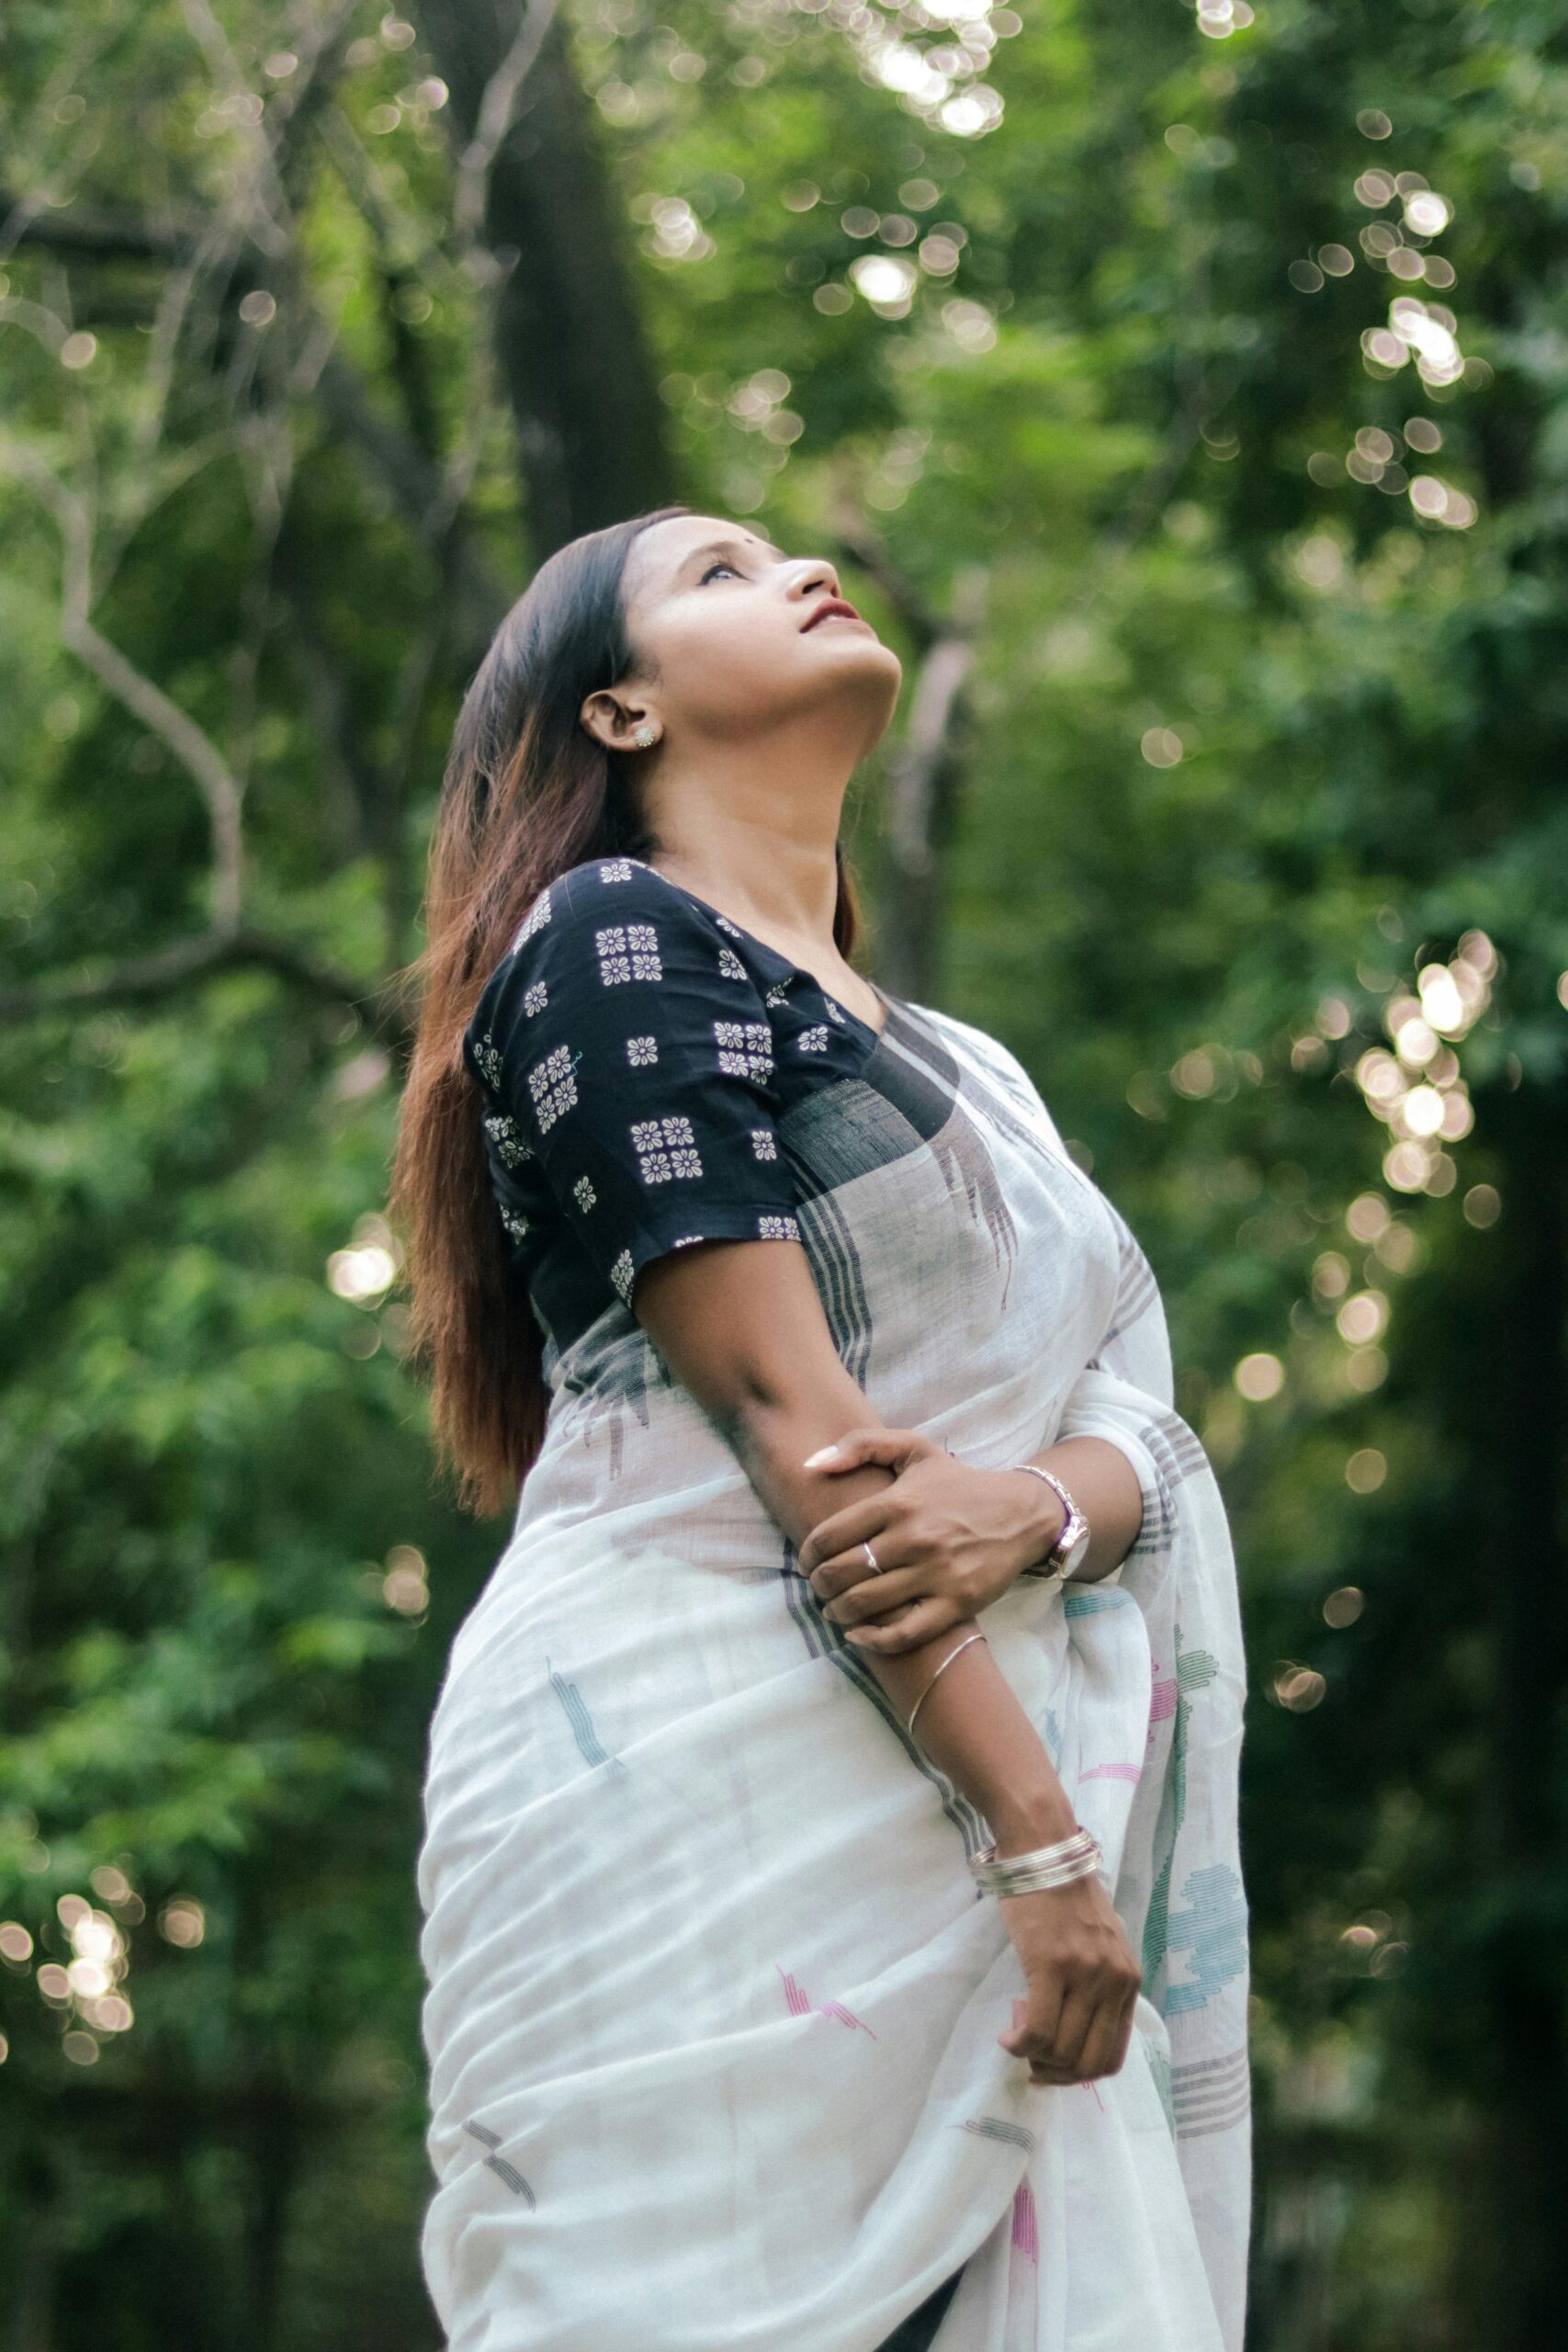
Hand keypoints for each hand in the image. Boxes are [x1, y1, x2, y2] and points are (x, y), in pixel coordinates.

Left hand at [797, 1427, 1063, 1655]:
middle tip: (818, 1588)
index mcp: (896, 1502)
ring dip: (837, 1612)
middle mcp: (913, 1538)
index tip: (808, 1562)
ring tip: (833, 1610)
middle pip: (840, 1574)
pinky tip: (858, 1635)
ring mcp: (936, 1573)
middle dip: (818, 1586)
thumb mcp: (914, 1449)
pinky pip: (905, 1633)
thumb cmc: (959, 1483)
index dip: (807, 1555)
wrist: (1021, 1513)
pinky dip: (873, 1640)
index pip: (828, 1536)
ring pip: (865, 1603)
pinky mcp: (957, 1603)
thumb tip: (811, 1463)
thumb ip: (861, 1445)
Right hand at [995, 1874, 1141, 2085]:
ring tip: (1017, 2036)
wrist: (1044, 1852)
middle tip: (1032, 2059)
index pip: (1113, 2056)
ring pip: (1061, 2050)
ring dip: (1034, 2056)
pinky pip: (1038, 2029)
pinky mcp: (1051, 1964)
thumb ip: (1098, 1984)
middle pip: (1087, 2062)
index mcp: (1128, 1981)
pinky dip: (1020, 2044)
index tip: (1052, 2067)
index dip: (1079, 2075)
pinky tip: (1008, 2036)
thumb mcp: (1098, 1944)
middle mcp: (1113, 1982)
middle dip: (1056, 2074)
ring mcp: (1085, 1974)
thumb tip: (1076, 2032)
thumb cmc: (1064, 1896)